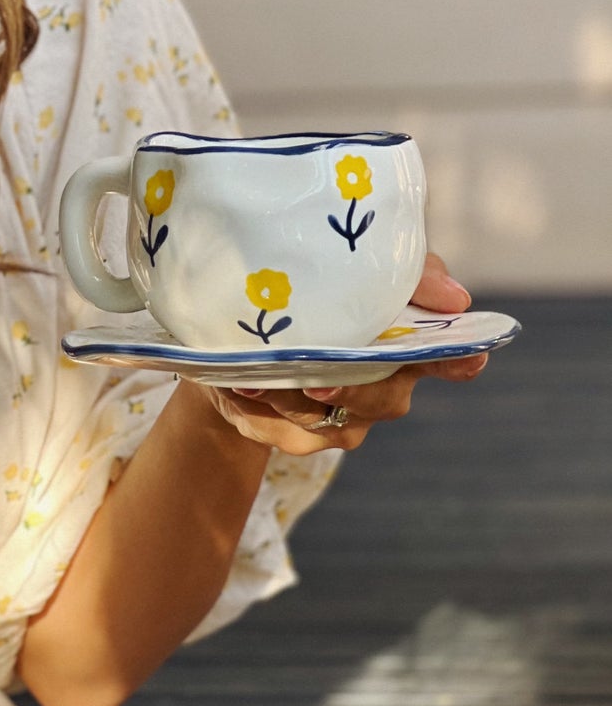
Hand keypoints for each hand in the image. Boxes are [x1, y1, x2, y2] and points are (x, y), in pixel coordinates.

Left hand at [197, 250, 484, 455]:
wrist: (243, 339)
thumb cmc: (314, 296)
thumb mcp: (353, 268)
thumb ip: (406, 274)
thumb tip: (454, 295)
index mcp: (407, 347)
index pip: (450, 359)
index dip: (460, 361)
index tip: (467, 358)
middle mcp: (386, 390)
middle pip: (381, 399)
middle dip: (348, 391)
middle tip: (315, 382)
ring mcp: (348, 420)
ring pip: (325, 420)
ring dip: (287, 398)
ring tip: (253, 379)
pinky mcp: (302, 437)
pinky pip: (281, 431)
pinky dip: (255, 411)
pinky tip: (238, 392)